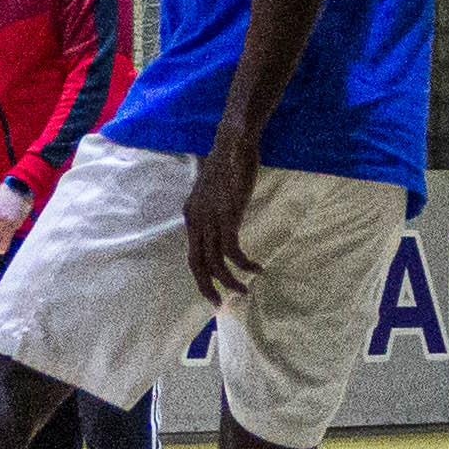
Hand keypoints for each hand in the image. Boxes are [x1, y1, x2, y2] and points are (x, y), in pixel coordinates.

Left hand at [182, 134, 262, 305]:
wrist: (233, 142)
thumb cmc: (229, 164)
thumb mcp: (216, 192)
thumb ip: (216, 210)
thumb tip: (224, 225)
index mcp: (191, 215)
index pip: (192, 254)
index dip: (201, 276)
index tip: (213, 291)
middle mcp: (196, 220)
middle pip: (196, 264)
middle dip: (207, 288)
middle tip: (220, 305)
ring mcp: (210, 219)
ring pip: (215, 263)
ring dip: (230, 282)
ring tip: (244, 291)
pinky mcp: (227, 216)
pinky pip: (233, 251)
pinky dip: (244, 264)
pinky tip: (257, 268)